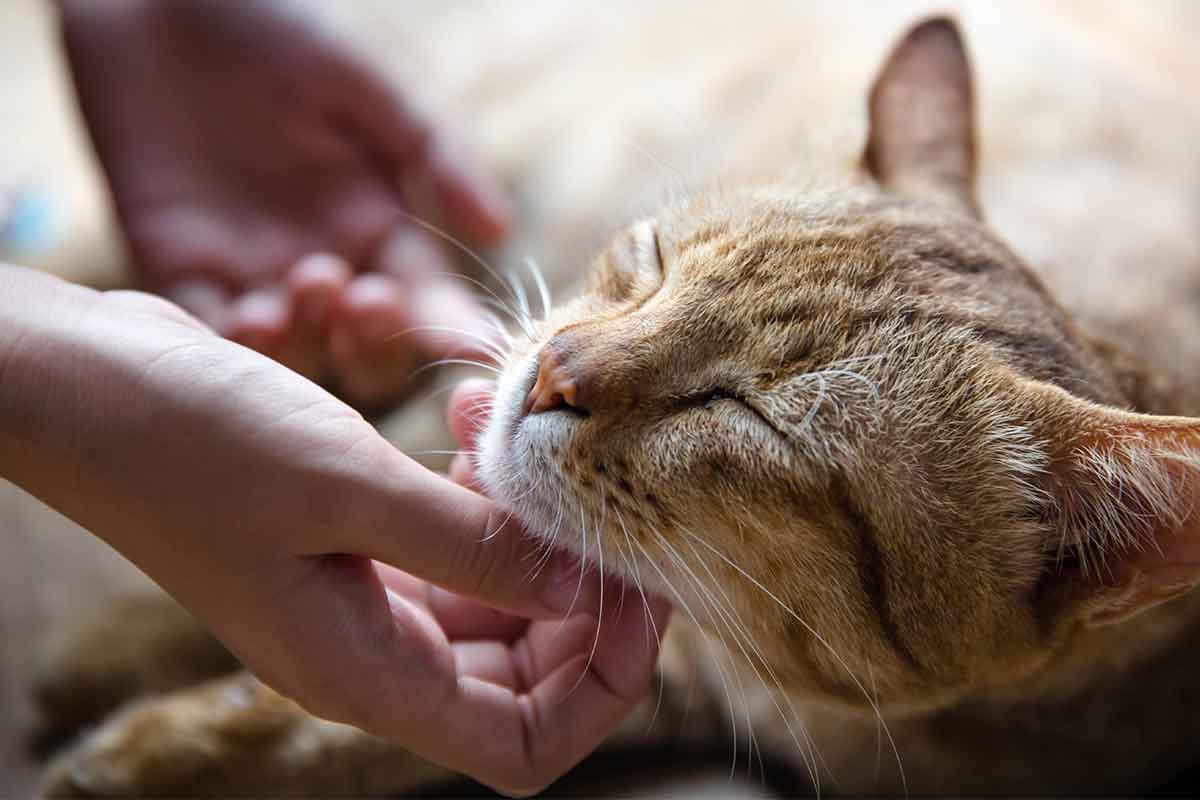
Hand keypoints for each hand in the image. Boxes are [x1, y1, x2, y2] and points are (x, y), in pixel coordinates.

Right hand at [0, 268, 667, 794]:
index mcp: (367, 673)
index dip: (600, 684)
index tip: (633, 590)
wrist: (84, 389)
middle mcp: (370, 653)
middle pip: (526, 674)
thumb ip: (473, 545)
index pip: (524, 746)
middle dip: (579, 593)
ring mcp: (358, 601)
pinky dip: (475, 496)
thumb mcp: (347, 486)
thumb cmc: (193, 441)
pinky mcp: (349, 546)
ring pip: (492, 599)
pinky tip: (469, 423)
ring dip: (523, 524)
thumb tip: (581, 587)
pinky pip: (446, 546)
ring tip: (511, 427)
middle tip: (600, 495)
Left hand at [59, 0, 508, 405]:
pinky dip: (233, 343)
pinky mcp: (183, 271)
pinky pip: (211, 332)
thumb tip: (500, 232)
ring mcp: (254, 274)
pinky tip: (251, 315)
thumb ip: (435, 154)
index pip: (427, 294)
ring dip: (312, 339)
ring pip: (297, 351)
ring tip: (309, 283)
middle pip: (366, 344)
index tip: (478, 346)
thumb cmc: (276, 29)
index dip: (453, 325)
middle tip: (369, 298)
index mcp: (379, 224)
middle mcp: (325, 262)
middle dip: (377, 339)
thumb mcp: (369, 84)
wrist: (156, 4)